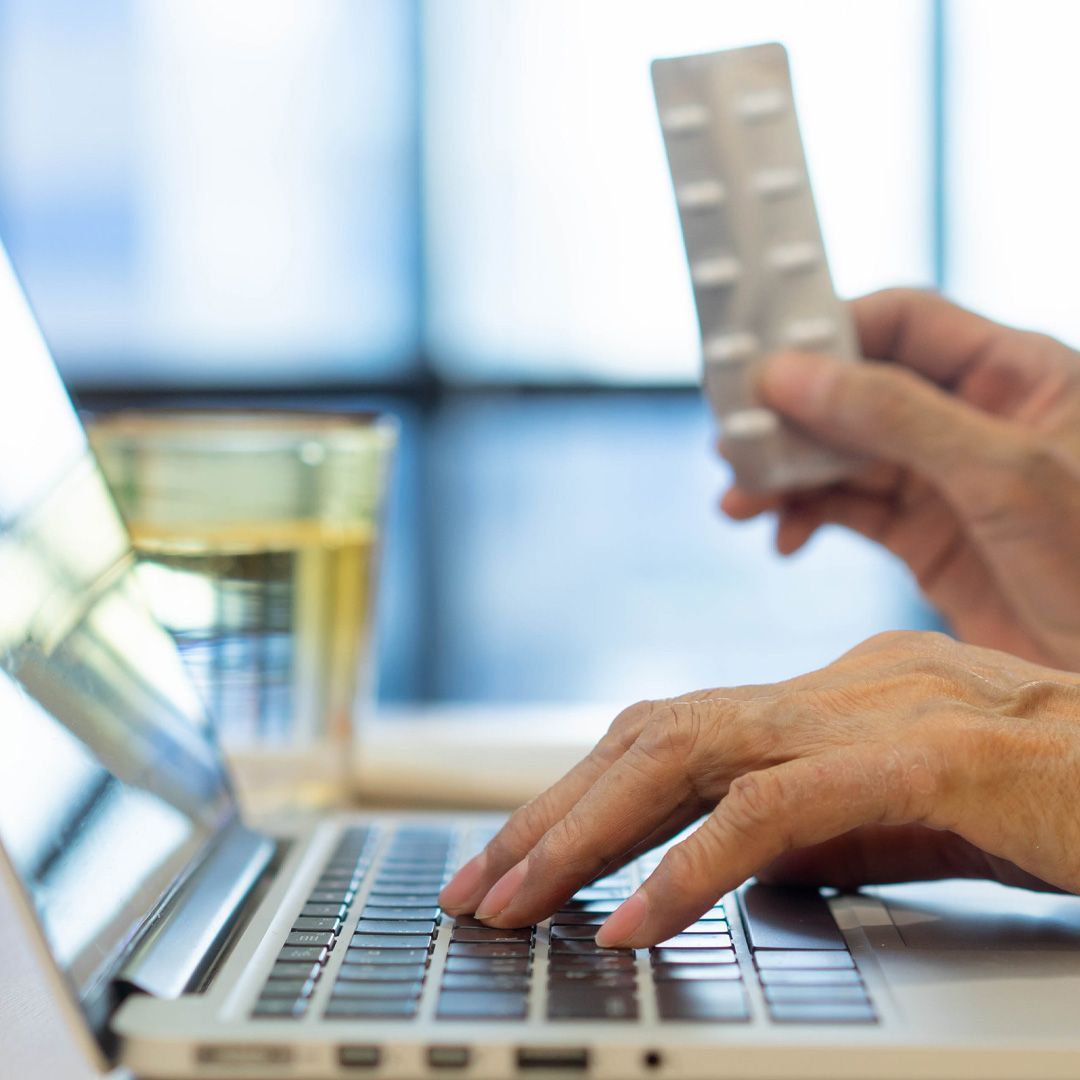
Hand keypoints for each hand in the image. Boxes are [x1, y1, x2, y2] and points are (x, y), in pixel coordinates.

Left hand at [439, 631, 1079, 945]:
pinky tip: (635, 923)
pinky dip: (693, 867)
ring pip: (687, 753)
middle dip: (551, 811)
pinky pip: (777, 811)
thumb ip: (821, 830)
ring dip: (584, 831)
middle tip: (476, 884)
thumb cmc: (1061, 803)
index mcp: (830, 696)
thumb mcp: (913, 822)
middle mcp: (836, 686)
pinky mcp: (928, 762)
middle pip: (654, 733)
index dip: (582, 792)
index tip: (515, 857)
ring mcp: (876, 713)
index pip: (673, 732)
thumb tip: (728, 869)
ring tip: (513, 902)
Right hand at [721, 289, 1079, 671]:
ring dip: (786, 473)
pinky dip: (806, 518)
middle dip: (791, 415)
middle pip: (857, 389)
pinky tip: (781, 538)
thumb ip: (895, 416)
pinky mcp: (924, 537)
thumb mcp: (1000, 476)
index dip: (828, 334)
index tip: (758, 365)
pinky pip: (847, 510)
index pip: (903, 322)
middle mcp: (972, 416)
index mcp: (1014, 372)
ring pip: (842, 453)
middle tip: (731, 441)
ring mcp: (945, 478)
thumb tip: (787, 374)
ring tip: (737, 500)